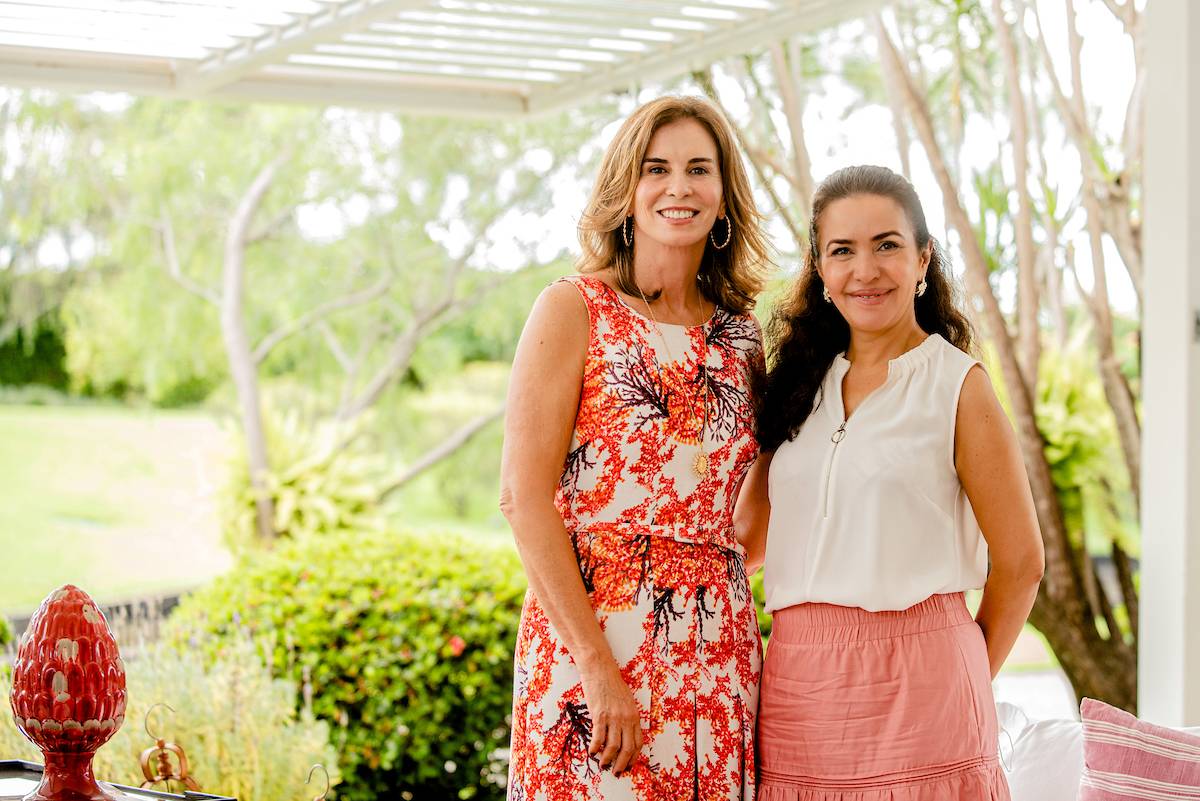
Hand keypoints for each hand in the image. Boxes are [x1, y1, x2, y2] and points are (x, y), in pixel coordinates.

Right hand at [579, 659, 643, 774]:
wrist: (600, 668)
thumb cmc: (612, 683)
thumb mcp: (626, 700)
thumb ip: (627, 716)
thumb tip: (623, 734)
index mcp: (635, 715)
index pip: (638, 742)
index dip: (633, 757)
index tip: (628, 765)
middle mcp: (626, 718)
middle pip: (627, 748)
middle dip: (622, 764)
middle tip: (616, 772)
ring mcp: (613, 717)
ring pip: (613, 747)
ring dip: (607, 759)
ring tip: (602, 765)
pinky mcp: (599, 715)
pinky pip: (598, 737)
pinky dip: (595, 748)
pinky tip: (591, 752)